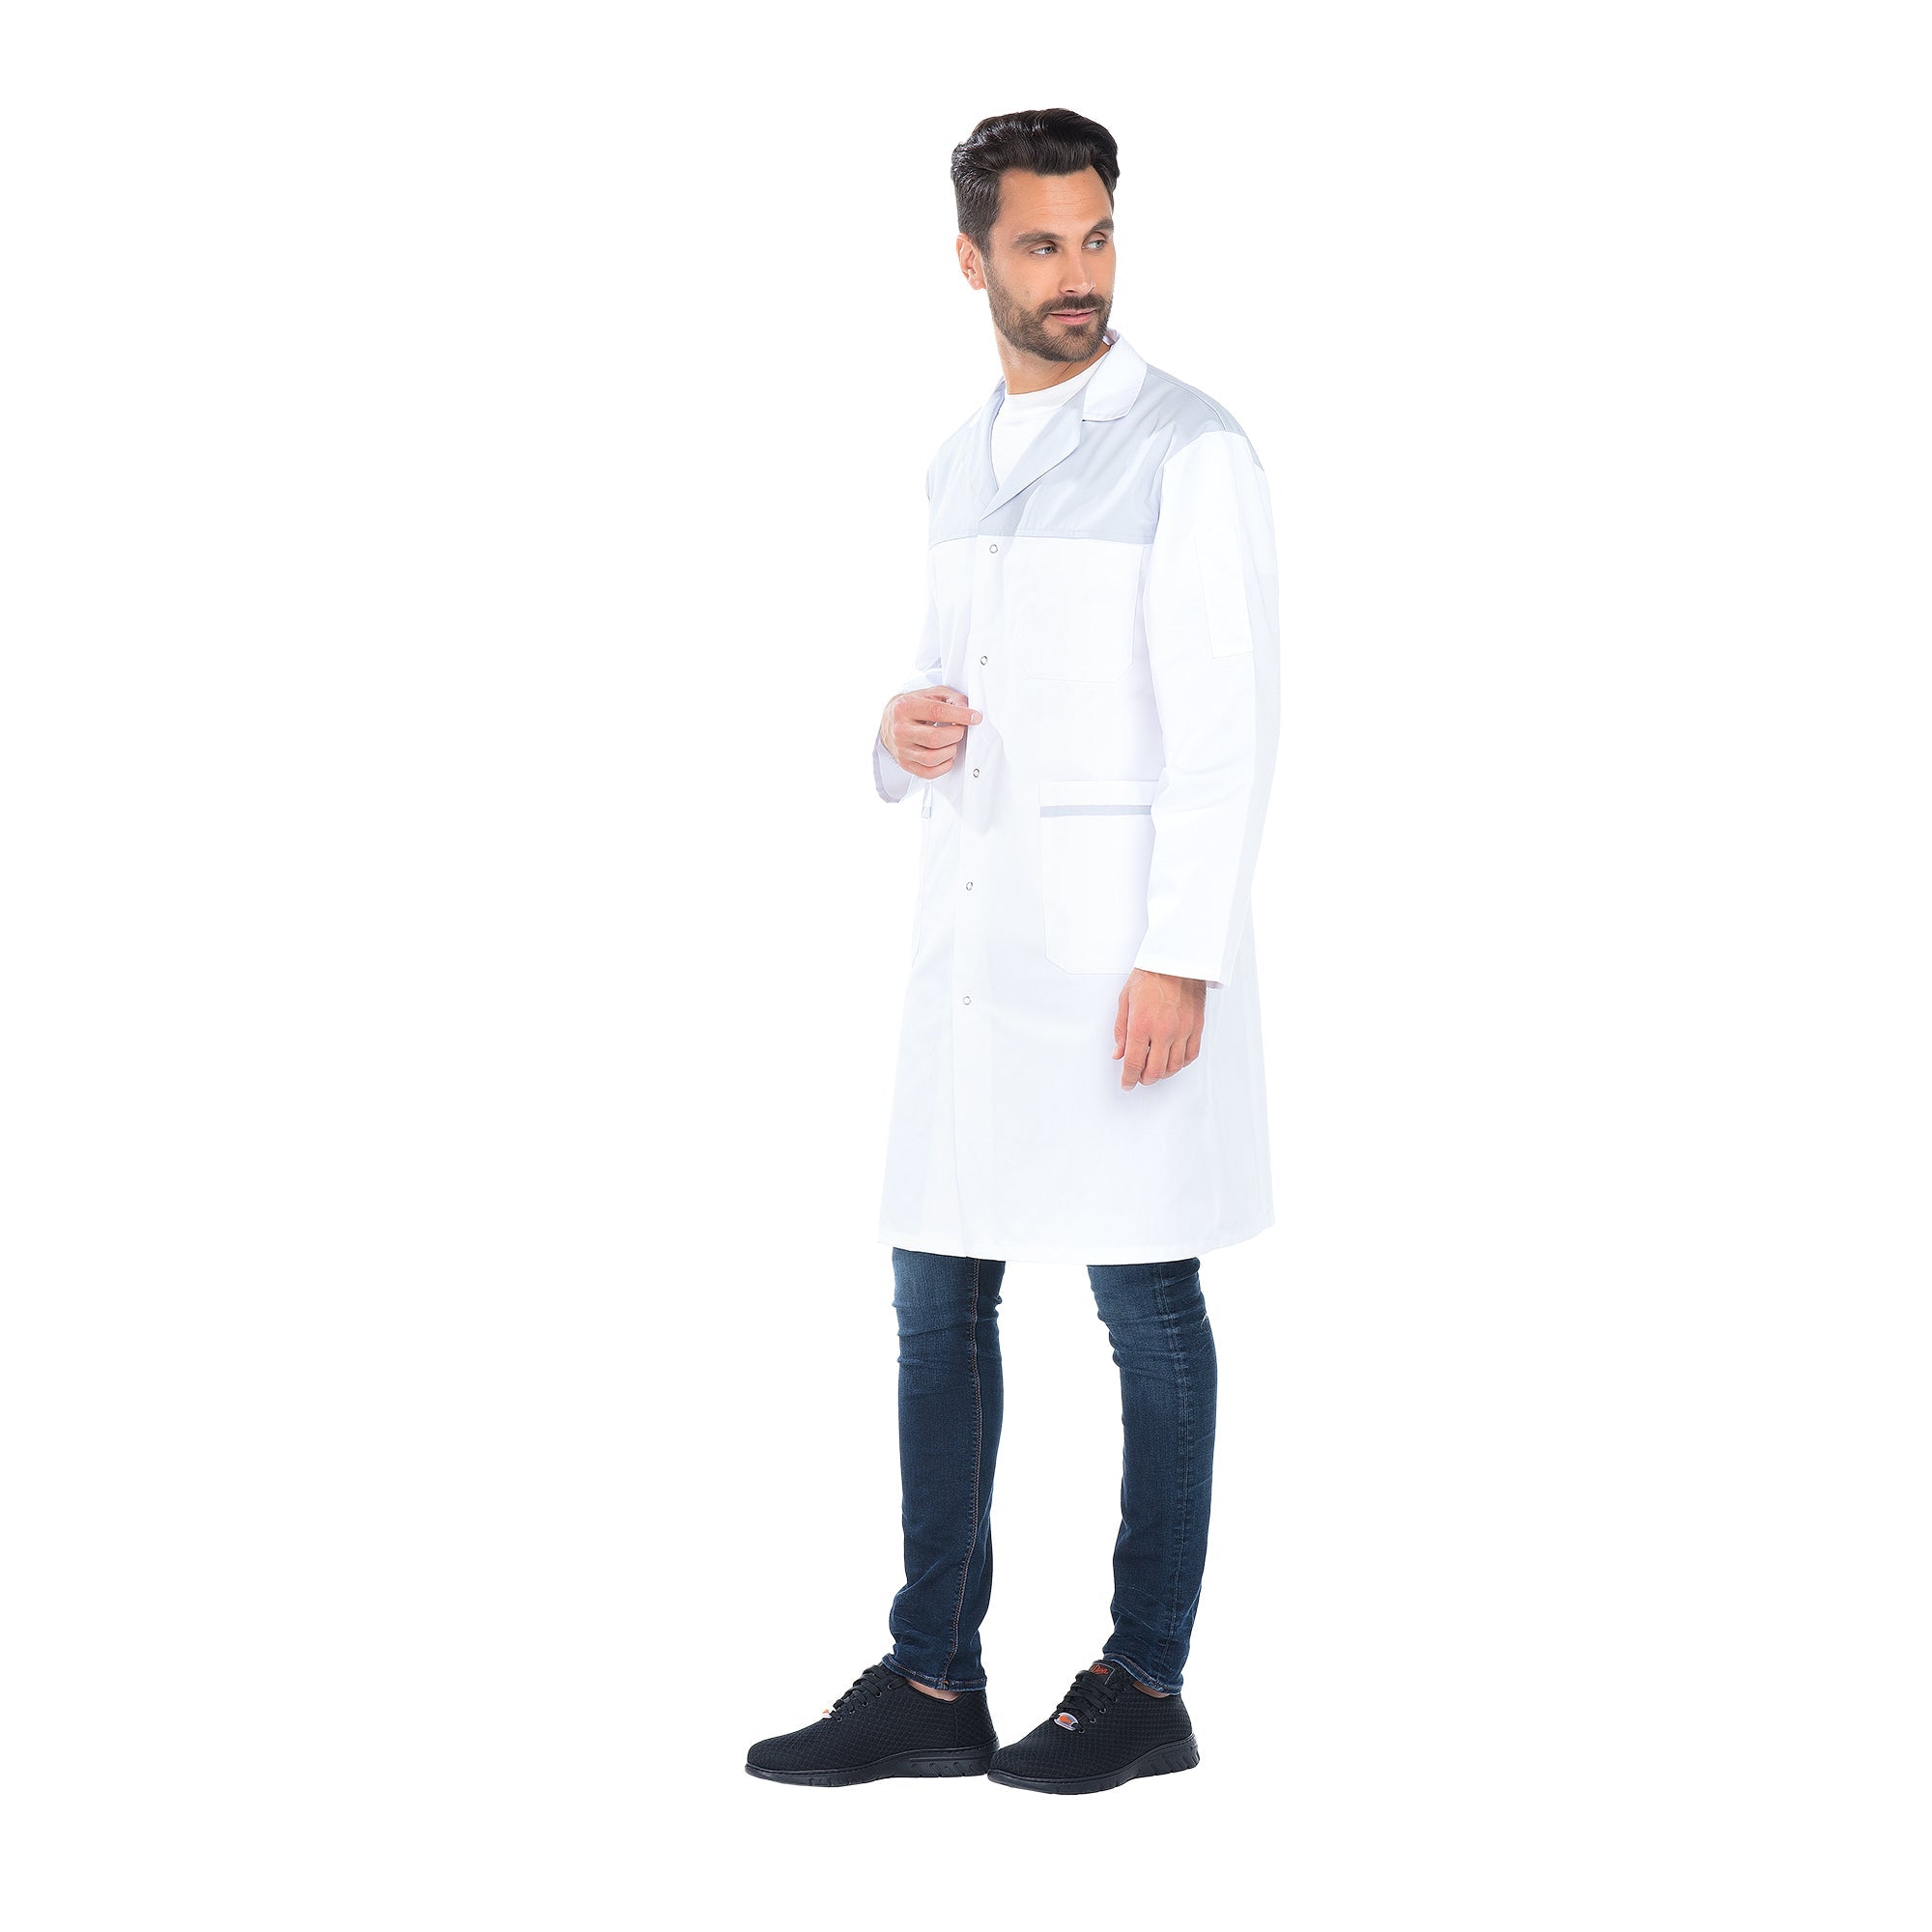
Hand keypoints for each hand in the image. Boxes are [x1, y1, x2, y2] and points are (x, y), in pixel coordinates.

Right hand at [880, 686, 980, 778]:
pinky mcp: (905, 764)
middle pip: (935, 739)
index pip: (937, 712)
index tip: (974, 717)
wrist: (890, 721)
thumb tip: (968, 712)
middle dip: (955, 734)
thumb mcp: (930, 694)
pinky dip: (944, 766)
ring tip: (952, 742)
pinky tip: (946, 755)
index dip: (960, 715)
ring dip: (950, 751)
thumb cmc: (912, 707)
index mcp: (905, 708)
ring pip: (932, 758)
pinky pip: (929, 772)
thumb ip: (951, 698)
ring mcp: (901, 749)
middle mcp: (900, 730)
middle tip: (959, 730)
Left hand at [1113, 969, 1206, 1087]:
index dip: (1129, 1078)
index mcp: (1142, 1024)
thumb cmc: (1150, 975)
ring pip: (1174, 1066)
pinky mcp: (1197, 1026)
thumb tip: (1119, 1053)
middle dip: (1144, 1079)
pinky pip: (1191, 1055)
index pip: (1134, 1063)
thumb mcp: (1125, 1001)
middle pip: (1155, 1070)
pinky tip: (1173, 1060)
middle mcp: (1163, 1030)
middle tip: (1139, 1077)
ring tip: (1155, 1069)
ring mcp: (1183, 1029)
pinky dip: (1181, 1063)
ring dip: (1163, 1073)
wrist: (1176, 958)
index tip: (1126, 1084)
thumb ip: (1121, 1031)